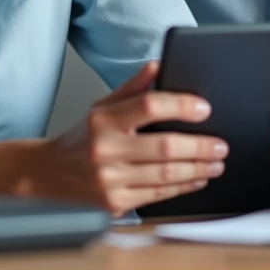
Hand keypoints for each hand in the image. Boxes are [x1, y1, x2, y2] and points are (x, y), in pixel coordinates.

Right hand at [24, 61, 228, 216]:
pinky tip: (197, 178)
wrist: (48, 175)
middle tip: (221, 144)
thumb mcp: (101, 107)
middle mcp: (105, 150)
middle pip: (164, 146)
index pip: (148, 106)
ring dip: (197, 168)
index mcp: (103, 120)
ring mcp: (109, 180)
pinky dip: (183, 187)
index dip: (180, 106)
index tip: (204, 108)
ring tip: (216, 162)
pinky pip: (158, 195)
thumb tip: (158, 66)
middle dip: (200, 146)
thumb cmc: (82, 138)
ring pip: (166, 174)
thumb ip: (132, 88)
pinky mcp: (114, 203)